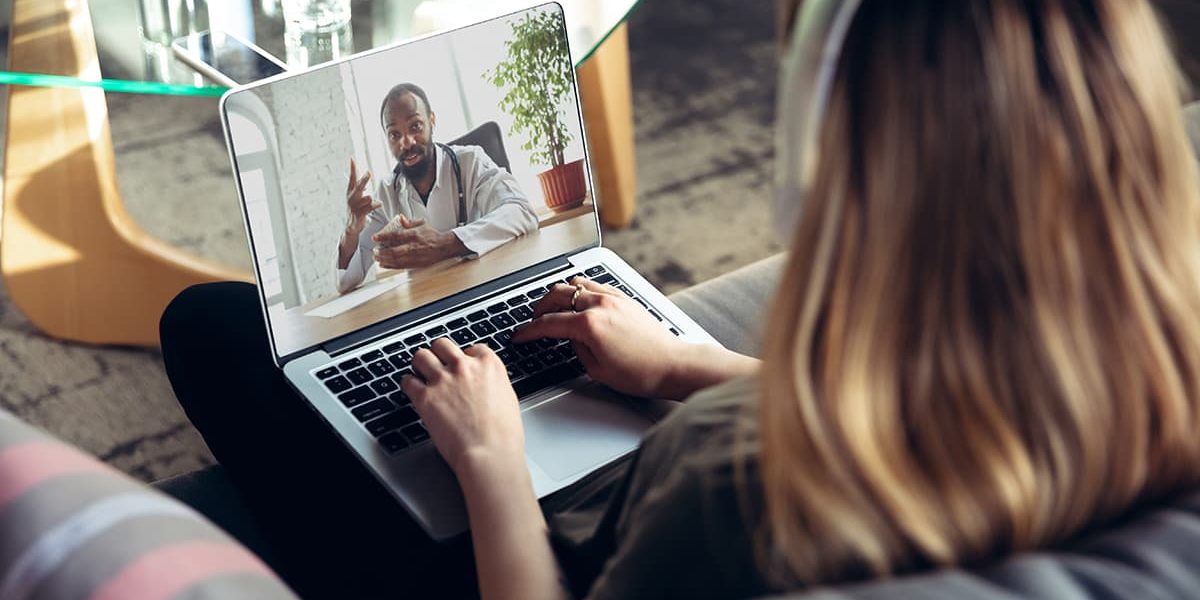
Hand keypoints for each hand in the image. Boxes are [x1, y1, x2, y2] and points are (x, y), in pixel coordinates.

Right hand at [345, 158, 378, 234]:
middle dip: (364, 179)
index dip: (352, 169)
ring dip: (370, 199)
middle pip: (358, 186)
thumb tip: (365, 177)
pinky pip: (369, 208)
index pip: (351, 178)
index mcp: (350, 192)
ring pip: (366, 198)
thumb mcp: (357, 198)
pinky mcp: (358, 215)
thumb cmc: (355, 210)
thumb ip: (361, 188)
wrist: (350, 227)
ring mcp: (354, 207)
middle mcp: (351, 198)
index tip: (352, 158)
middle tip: (369, 172)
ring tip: (373, 200)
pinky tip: (379, 203)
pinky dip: (375, 205)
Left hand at [372, 214, 465, 268]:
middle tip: (374, 251)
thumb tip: (400, 218)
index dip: (384, 236)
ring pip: (396, 260)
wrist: (444, 247)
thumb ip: (409, 222)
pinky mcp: (416, 264)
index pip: (396, 235)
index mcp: (414, 234)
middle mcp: (413, 246)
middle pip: (394, 250)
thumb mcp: (422, 223)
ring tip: (376, 258)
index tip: (375, 237)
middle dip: (381, 252)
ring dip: (384, 260)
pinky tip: (384, 264)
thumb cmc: (433, 235)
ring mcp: (414, 257)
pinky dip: (391, 266)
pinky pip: (401, 266)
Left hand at [401, 338, 524, 476]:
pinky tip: (412, 390)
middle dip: (439, 354)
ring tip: (421, 373)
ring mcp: (443, 380)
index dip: (465, 358)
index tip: (461, 366)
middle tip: (437, 365)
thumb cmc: (503, 435)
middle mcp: (464, 367)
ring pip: (421, 356)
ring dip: (420, 365)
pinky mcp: (425, 397)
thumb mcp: (508, 398)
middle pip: (442, 345)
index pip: (472, 348)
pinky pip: (408, 381)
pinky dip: (408, 385)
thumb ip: (492, 384)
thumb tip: (483, 384)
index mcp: (489, 365)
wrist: (489, 453)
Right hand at [513, 278, 696, 398]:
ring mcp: (614, 298)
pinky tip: (580, 302)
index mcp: (589, 324)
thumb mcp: (597, 370)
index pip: (549, 323)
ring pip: (576, 283)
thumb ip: (578, 348)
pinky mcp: (626, 298)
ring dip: (561, 294)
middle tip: (534, 320)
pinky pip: (595, 285)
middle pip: (558, 294)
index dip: (529, 330)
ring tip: (555, 308)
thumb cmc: (642, 372)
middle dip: (540, 307)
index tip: (519, 335)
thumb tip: (571, 338)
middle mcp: (600, 304)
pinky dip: (581, 291)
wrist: (674, 365)